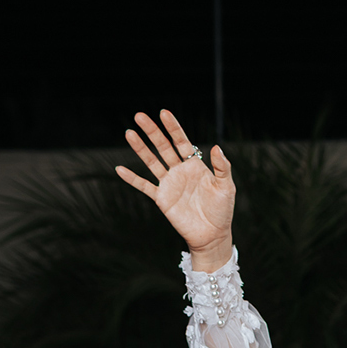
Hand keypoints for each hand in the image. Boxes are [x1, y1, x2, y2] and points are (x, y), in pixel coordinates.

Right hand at [115, 110, 235, 267]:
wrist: (212, 235)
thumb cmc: (222, 211)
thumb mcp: (226, 187)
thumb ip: (222, 167)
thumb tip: (217, 147)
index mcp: (195, 165)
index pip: (182, 141)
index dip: (173, 127)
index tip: (163, 113)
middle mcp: (179, 171)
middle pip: (163, 147)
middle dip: (152, 132)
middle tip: (139, 116)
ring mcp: (169, 184)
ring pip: (151, 162)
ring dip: (140, 149)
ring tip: (129, 133)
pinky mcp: (162, 198)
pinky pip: (144, 186)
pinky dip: (132, 179)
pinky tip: (120, 169)